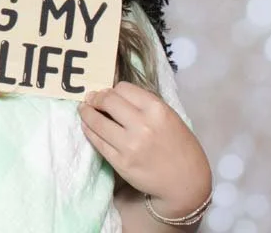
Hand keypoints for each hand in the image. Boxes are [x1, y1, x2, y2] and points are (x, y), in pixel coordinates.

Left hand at [79, 81, 211, 218]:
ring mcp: (129, 145)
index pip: (122, 88)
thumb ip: (144, 105)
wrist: (186, 183)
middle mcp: (142, 125)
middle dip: (96, 98)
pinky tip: (87, 126)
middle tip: (91, 99)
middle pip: (106, 100)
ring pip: (96, 121)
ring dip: (86, 112)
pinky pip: (96, 141)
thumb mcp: (169, 117)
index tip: (108, 94)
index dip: (113, 90)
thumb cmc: (180, 147)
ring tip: (84, 110)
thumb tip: (114, 95)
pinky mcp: (120, 162)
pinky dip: (89, 130)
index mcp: (157, 110)